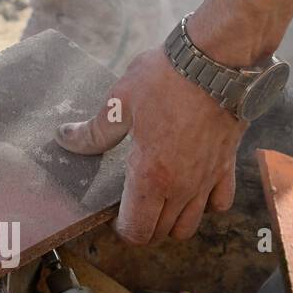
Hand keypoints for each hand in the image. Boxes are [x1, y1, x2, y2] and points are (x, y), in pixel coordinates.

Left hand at [57, 48, 244, 243]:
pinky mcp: (227, 167)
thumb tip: (65, 139)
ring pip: (189, 226)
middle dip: (143, 227)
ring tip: (159, 201)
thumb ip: (94, 131)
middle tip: (132, 205)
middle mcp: (181, 187)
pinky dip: (206, 205)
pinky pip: (219, 204)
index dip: (121, 230)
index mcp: (151, 176)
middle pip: (160, 233)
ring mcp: (206, 180)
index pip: (135, 231)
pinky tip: (193, 187)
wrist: (218, 60)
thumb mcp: (120, 102)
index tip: (114, 215)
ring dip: (172, 222)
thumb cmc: (167, 79)